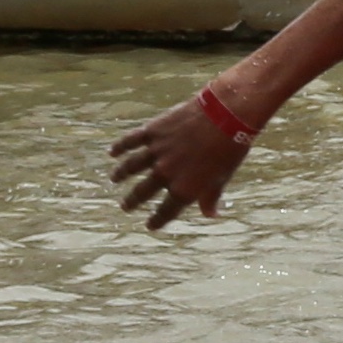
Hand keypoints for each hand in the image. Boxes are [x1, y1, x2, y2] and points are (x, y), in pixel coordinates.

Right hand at [111, 92, 251, 230]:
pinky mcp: (152, 132)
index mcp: (184, 188)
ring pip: (131, 167)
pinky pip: (131, 142)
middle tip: (125, 206)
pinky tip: (113, 152)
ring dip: (121, 174)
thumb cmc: (230, 149)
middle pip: (143, 191)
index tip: (150, 225)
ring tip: (114, 179)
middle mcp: (165, 173)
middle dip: (133, 201)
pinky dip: (120, 147)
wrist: (225, 116)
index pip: (167, 211)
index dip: (158, 220)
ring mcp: (156, 152)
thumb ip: (211, 196)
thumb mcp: (223, 177)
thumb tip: (211, 214)